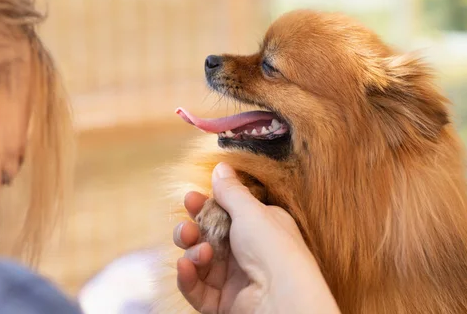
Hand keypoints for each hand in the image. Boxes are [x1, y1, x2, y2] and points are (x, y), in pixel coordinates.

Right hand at [173, 163, 340, 313]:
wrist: (282, 297)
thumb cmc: (273, 248)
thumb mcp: (250, 211)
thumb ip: (230, 190)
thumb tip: (221, 166)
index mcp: (258, 227)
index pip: (225, 213)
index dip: (205, 206)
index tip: (190, 198)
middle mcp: (246, 252)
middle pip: (207, 237)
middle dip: (192, 230)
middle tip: (189, 229)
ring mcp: (233, 278)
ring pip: (199, 261)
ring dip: (192, 253)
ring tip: (201, 252)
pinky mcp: (222, 302)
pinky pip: (196, 288)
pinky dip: (187, 277)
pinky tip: (185, 267)